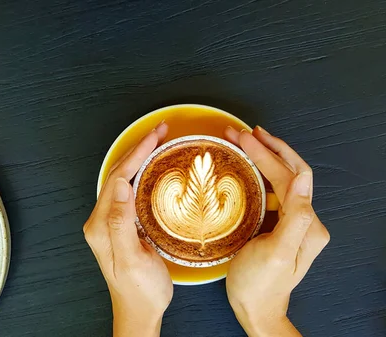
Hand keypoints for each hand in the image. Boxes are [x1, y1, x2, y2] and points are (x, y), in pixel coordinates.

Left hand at [83, 122, 172, 336]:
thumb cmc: (139, 291)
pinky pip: (130, 192)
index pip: (118, 178)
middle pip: (118, 175)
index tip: (155, 137)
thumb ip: (122, 223)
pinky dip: (142, 175)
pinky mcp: (122, 227)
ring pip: (124, 181)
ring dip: (140, 159)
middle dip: (138, 149)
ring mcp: (111, 223)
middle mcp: (102, 221)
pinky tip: (153, 169)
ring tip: (157, 142)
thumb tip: (121, 185)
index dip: (137, 154)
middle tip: (160, 131)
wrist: (139, 312)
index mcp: (102, 225)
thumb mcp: (132, 259)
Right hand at [224, 126, 329, 336]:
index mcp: (307, 224)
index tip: (243, 137)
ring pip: (282, 179)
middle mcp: (305, 220)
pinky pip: (274, 192)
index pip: (288, 177)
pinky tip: (247, 169)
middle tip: (243, 132)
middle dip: (267, 148)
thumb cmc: (258, 285)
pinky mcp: (281, 226)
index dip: (266, 154)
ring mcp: (294, 223)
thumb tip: (302, 177)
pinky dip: (261, 174)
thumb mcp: (275, 253)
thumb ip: (294, 216)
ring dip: (265, 157)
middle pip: (290, 172)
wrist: (256, 310)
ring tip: (245, 142)